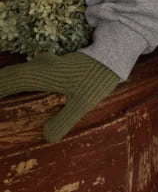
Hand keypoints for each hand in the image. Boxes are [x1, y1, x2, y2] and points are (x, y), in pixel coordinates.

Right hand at [0, 52, 119, 141]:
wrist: (112, 54)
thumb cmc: (97, 78)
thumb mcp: (82, 103)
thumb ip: (63, 121)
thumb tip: (45, 138)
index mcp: (42, 74)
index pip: (8, 81)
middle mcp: (39, 66)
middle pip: (8, 76)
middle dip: (0, 86)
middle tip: (0, 103)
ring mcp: (45, 63)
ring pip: (17, 74)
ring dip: (6, 84)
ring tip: (4, 96)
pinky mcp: (50, 64)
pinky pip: (26, 73)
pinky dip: (16, 82)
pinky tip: (18, 92)